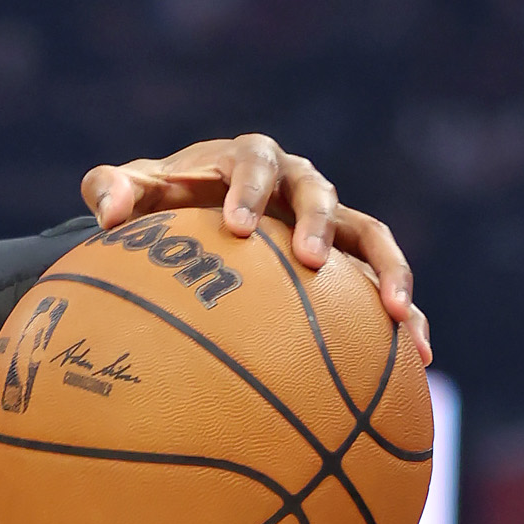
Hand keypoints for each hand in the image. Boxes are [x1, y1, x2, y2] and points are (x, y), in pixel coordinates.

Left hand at [81, 133, 429, 361]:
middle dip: (316, 223)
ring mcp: (330, 222)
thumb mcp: (133, 192)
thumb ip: (111, 189)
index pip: (254, 163)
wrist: (201, 215)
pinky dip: (404, 318)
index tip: (236, 226)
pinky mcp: (349, 262)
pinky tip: (417, 363)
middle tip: (307, 259)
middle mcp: (297, 185)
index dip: (248, 190)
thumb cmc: (163, 202)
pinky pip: (382, 286)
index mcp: (248, 160)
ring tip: (396, 314)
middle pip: (319, 193)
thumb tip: (106, 211)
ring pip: (370, 238)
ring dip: (389, 271)